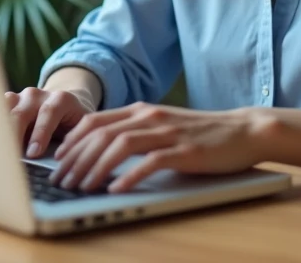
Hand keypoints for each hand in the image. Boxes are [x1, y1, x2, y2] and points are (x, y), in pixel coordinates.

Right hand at [5, 87, 96, 158]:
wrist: (62, 106)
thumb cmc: (71, 125)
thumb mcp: (78, 132)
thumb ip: (71, 143)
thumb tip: (58, 164)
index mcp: (60, 99)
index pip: (49, 113)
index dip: (40, 133)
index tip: (34, 154)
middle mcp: (37, 95)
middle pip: (21, 113)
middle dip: (14, 137)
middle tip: (8, 158)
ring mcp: (20, 97)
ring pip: (3, 108)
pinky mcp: (7, 102)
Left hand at [49, 102, 263, 193]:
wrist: (243, 130)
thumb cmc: (201, 134)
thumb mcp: (162, 126)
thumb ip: (135, 132)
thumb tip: (100, 151)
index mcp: (141, 110)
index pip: (94, 121)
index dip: (71, 141)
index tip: (57, 162)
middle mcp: (150, 116)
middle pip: (100, 134)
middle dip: (75, 159)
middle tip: (61, 181)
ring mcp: (167, 132)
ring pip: (119, 145)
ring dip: (95, 168)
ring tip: (81, 187)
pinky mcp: (184, 150)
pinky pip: (150, 162)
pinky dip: (130, 176)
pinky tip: (116, 190)